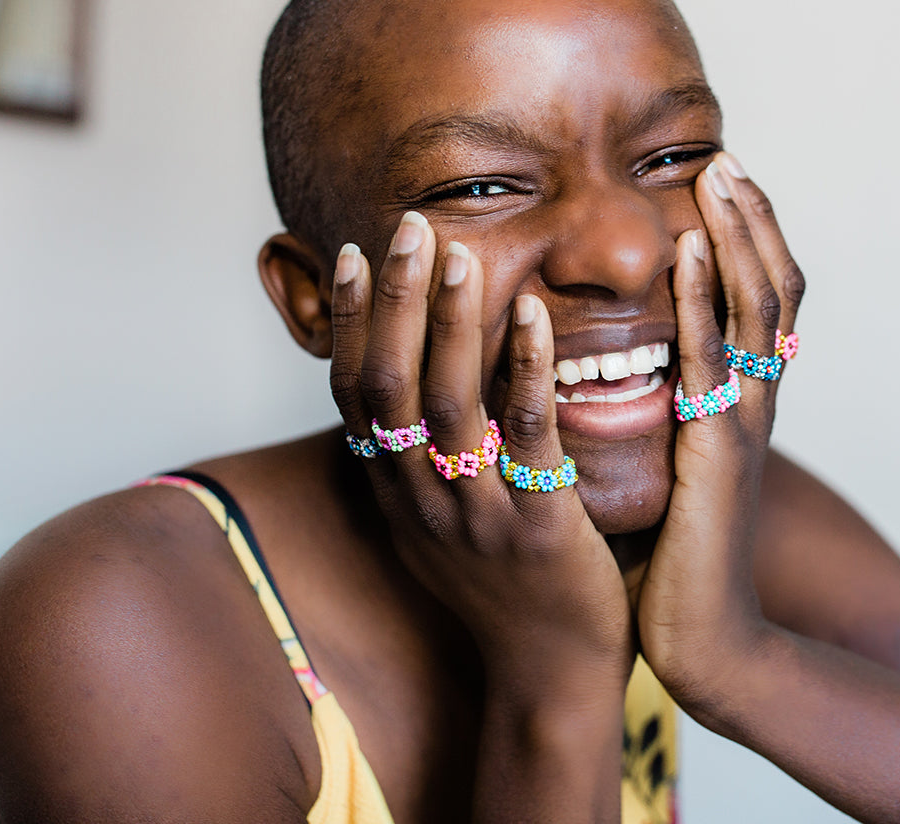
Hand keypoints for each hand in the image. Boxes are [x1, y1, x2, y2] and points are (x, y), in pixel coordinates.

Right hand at [327, 214, 632, 690]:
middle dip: (392, 301)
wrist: (552, 674)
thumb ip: (417, 460)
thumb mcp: (437, 525)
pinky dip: (525, 371)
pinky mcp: (539, 528)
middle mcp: (423, 499)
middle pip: (390, 385)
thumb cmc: (504, 588)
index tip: (349, 252)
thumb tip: (392, 400)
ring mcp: (477, 515)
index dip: (347, 323)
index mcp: (399, 493)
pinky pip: (526, 437)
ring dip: (451, 320)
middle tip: (407, 225)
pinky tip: (534, 315)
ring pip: (450, 403)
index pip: (354, 394)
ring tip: (458, 250)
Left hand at [634, 152, 805, 706]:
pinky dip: (707, 295)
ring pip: (757, 305)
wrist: (703, 633)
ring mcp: (743, 419)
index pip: (759, 299)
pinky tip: (692, 248)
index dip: (749, 238)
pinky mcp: (717, 447)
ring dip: (739, 234)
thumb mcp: (669, 464)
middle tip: (725, 154)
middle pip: (774, 285)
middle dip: (752, 217)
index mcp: (741, 401)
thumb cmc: (675, 553)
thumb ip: (658, 412)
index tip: (719, 178)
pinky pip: (715, 356)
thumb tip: (614, 365)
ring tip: (715, 173)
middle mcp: (754, 399)